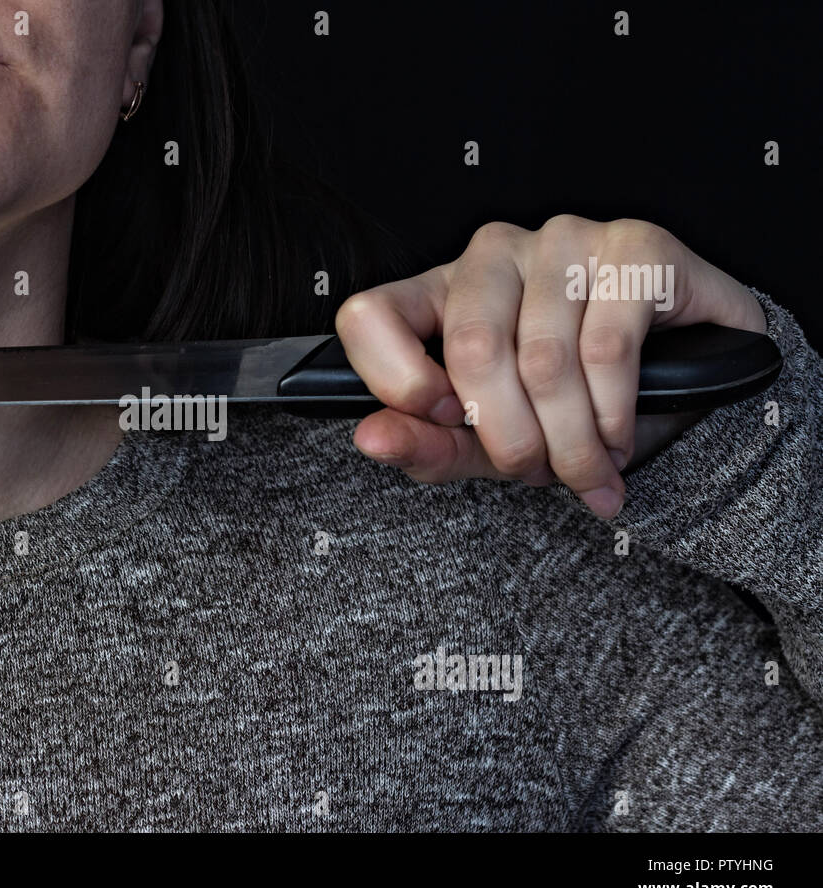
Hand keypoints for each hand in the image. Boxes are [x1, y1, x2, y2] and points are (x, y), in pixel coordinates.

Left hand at [335, 215, 766, 517]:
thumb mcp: (487, 442)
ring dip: (571, 443)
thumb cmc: (572, 409)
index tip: (447, 420)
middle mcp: (493, 255)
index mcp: (440, 294)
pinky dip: (613, 418)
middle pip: (472, 349)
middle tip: (537, 471)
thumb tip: (371, 439)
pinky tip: (619, 438)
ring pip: (545, 361)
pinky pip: (608, 350)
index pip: (368, 316)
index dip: (395, 380)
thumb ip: (428, 445)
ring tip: (589, 467)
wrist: (693, 391)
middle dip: (509, 438)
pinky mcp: (635, 246)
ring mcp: (564, 241)